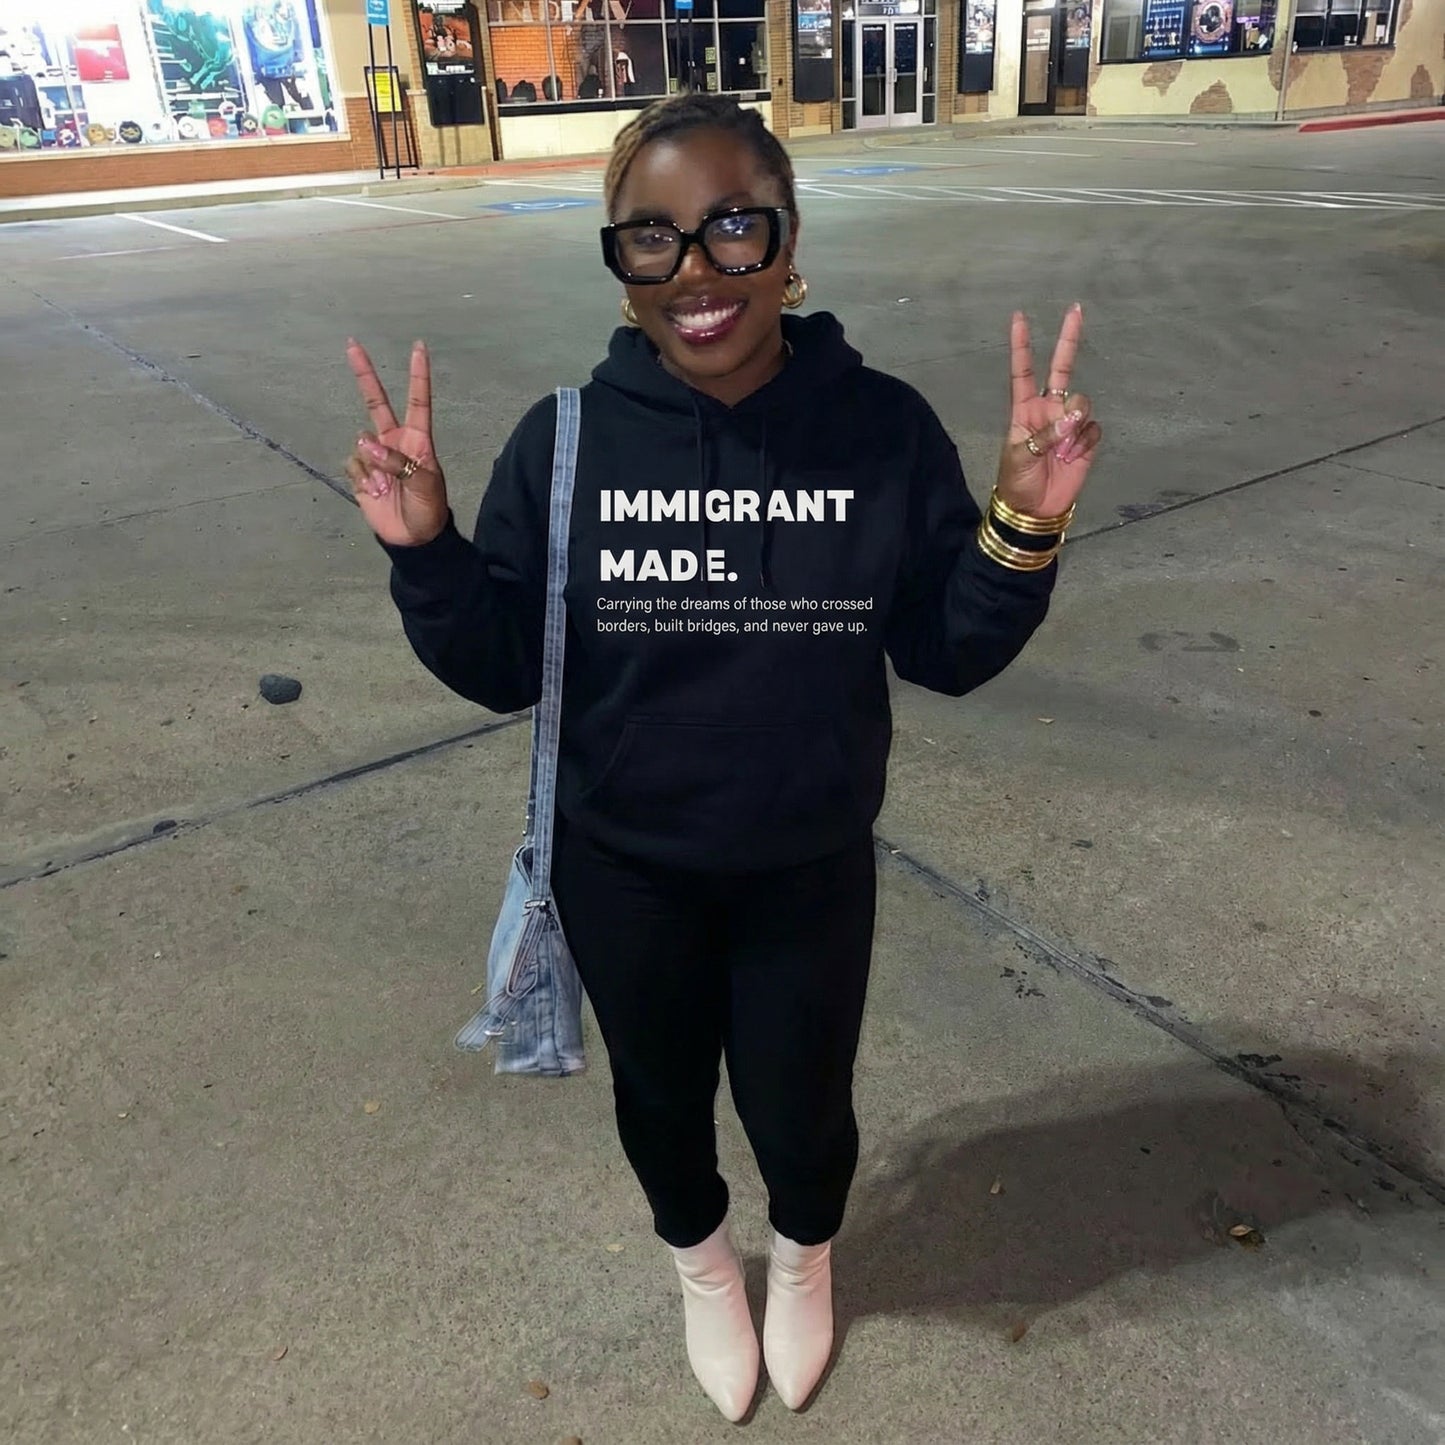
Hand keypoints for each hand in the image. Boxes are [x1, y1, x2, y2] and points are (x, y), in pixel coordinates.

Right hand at [344, 338, 449, 547]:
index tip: (419, 347)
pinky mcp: (361, 473)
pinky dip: (362, 479)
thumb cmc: (429, 509)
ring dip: (372, 466)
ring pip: (361, 444)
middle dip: (364, 374)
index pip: (418, 400)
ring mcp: (375, 456)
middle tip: (352, 344)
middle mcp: (394, 441)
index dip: (418, 375)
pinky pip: (353, 465)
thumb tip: (366, 444)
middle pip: (376, 401)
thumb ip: (397, 462)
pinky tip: (375, 493)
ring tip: (388, 489)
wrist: (413, 538)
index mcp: (417, 439)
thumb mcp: (424, 485)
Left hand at [996, 303, 1101, 519]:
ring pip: (1083, 404)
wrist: (1035, 509)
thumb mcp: (1020, 456)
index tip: (1019, 317)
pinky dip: (1084, 444)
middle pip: (1062, 369)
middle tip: (1076, 309)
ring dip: (1074, 426)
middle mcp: (1048, 409)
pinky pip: (1092, 429)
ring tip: (1061, 452)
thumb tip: (1075, 417)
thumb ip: (1045, 434)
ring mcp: (1068, 423)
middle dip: (1068, 340)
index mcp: (1024, 409)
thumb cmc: (1017, 481)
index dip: (1022, 346)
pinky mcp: (1085, 440)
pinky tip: (1072, 459)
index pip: (1023, 371)